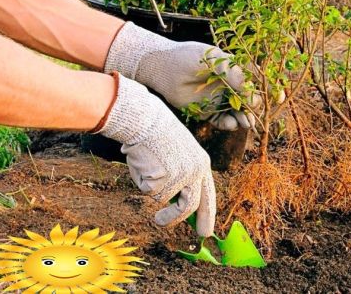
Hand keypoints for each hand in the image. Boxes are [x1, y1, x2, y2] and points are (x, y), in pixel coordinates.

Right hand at [97, 74, 215, 235]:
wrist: (146, 119)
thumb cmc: (158, 135)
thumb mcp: (179, 155)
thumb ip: (181, 178)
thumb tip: (176, 205)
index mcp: (202, 164)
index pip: (209, 195)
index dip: (207, 214)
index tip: (205, 231)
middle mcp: (195, 172)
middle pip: (190, 206)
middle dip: (177, 220)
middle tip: (162, 224)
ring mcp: (180, 176)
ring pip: (164, 200)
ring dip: (153, 193)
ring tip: (147, 175)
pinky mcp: (163, 179)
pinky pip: (149, 191)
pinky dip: (142, 181)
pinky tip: (143, 163)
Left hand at [104, 22, 258, 130]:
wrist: (162, 68)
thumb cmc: (189, 58)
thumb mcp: (216, 61)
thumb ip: (235, 76)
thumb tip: (253, 94)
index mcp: (234, 69)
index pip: (256, 81)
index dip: (268, 90)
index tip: (277, 98)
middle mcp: (228, 85)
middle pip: (249, 100)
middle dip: (255, 108)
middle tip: (255, 113)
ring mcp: (218, 99)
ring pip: (238, 113)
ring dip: (244, 119)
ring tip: (246, 123)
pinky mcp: (206, 112)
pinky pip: (222, 121)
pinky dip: (229, 124)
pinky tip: (231, 124)